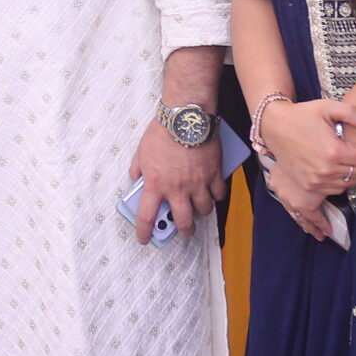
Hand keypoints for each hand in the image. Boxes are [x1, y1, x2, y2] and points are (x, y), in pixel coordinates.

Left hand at [130, 118, 221, 244]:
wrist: (186, 116)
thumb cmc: (161, 132)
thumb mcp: (141, 152)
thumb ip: (138, 169)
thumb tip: (136, 180)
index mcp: (155, 184)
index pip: (147, 217)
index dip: (145, 232)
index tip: (144, 239)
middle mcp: (177, 189)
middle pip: (183, 221)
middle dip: (184, 231)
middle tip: (184, 231)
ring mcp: (198, 183)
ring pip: (204, 210)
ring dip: (201, 212)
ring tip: (199, 209)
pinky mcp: (215, 173)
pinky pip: (219, 193)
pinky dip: (216, 196)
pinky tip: (213, 193)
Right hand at [259, 96, 355, 242]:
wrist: (275, 127)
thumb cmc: (302, 115)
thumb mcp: (327, 108)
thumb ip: (352, 113)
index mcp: (334, 151)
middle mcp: (326, 170)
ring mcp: (316, 182)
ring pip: (347, 186)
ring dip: (353, 178)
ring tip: (353, 169)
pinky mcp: (306, 189)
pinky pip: (325, 201)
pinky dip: (331, 205)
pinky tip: (331, 216)